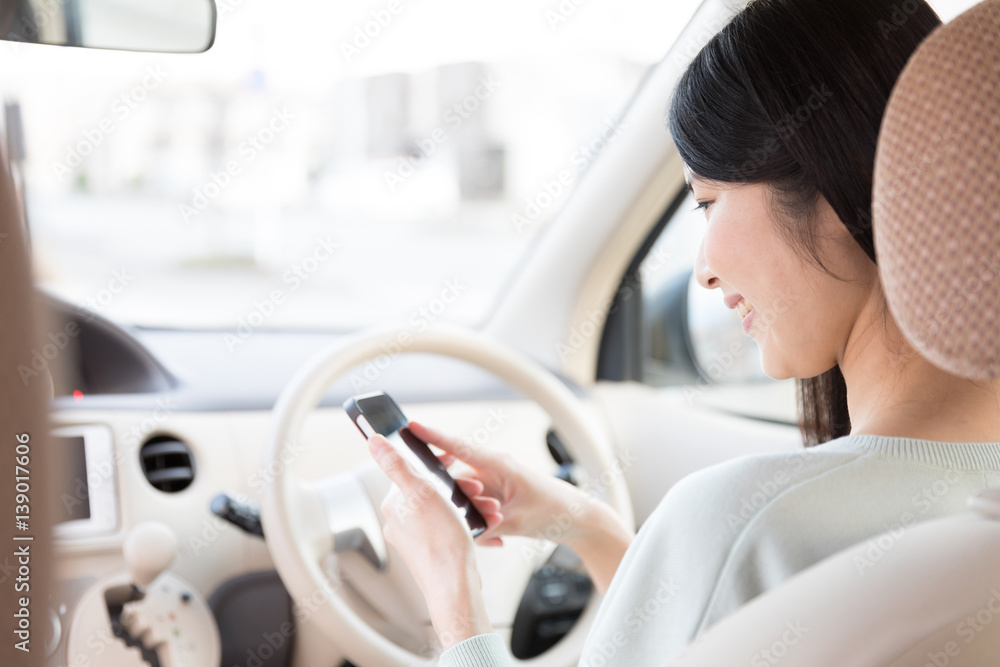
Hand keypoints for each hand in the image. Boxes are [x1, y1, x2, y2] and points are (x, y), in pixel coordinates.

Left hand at [368, 433, 497, 648]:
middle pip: (431, 490)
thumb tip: (373, 441)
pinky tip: (482, 522)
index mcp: (394, 505)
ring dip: (468, 503)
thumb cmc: (439, 542)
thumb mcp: (420, 493)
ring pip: (445, 508)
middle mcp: (401, 522)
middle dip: (458, 485)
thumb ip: (396, 465)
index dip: (435, 463)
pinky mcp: (432, 550)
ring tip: (486, 507)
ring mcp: (417, 537)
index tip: (454, 460)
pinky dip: (468, 521)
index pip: (411, 472)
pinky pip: (451, 526)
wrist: (454, 585)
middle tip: (476, 487)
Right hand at [408, 421, 633, 592]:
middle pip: (455, 476)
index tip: (410, 427)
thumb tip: (458, 530)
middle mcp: (493, 468)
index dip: (433, 437)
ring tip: (494, 530)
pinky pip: (474, 507)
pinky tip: (497, 538)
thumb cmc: (554, 511)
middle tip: (460, 511)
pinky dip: (481, 524)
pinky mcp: (495, 495)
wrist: (578, 519)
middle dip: (454, 497)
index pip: (459, 447)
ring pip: (464, 496)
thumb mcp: (518, 522)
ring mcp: (493, 482)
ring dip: (472, 515)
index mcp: (499, 463)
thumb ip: (485, 525)